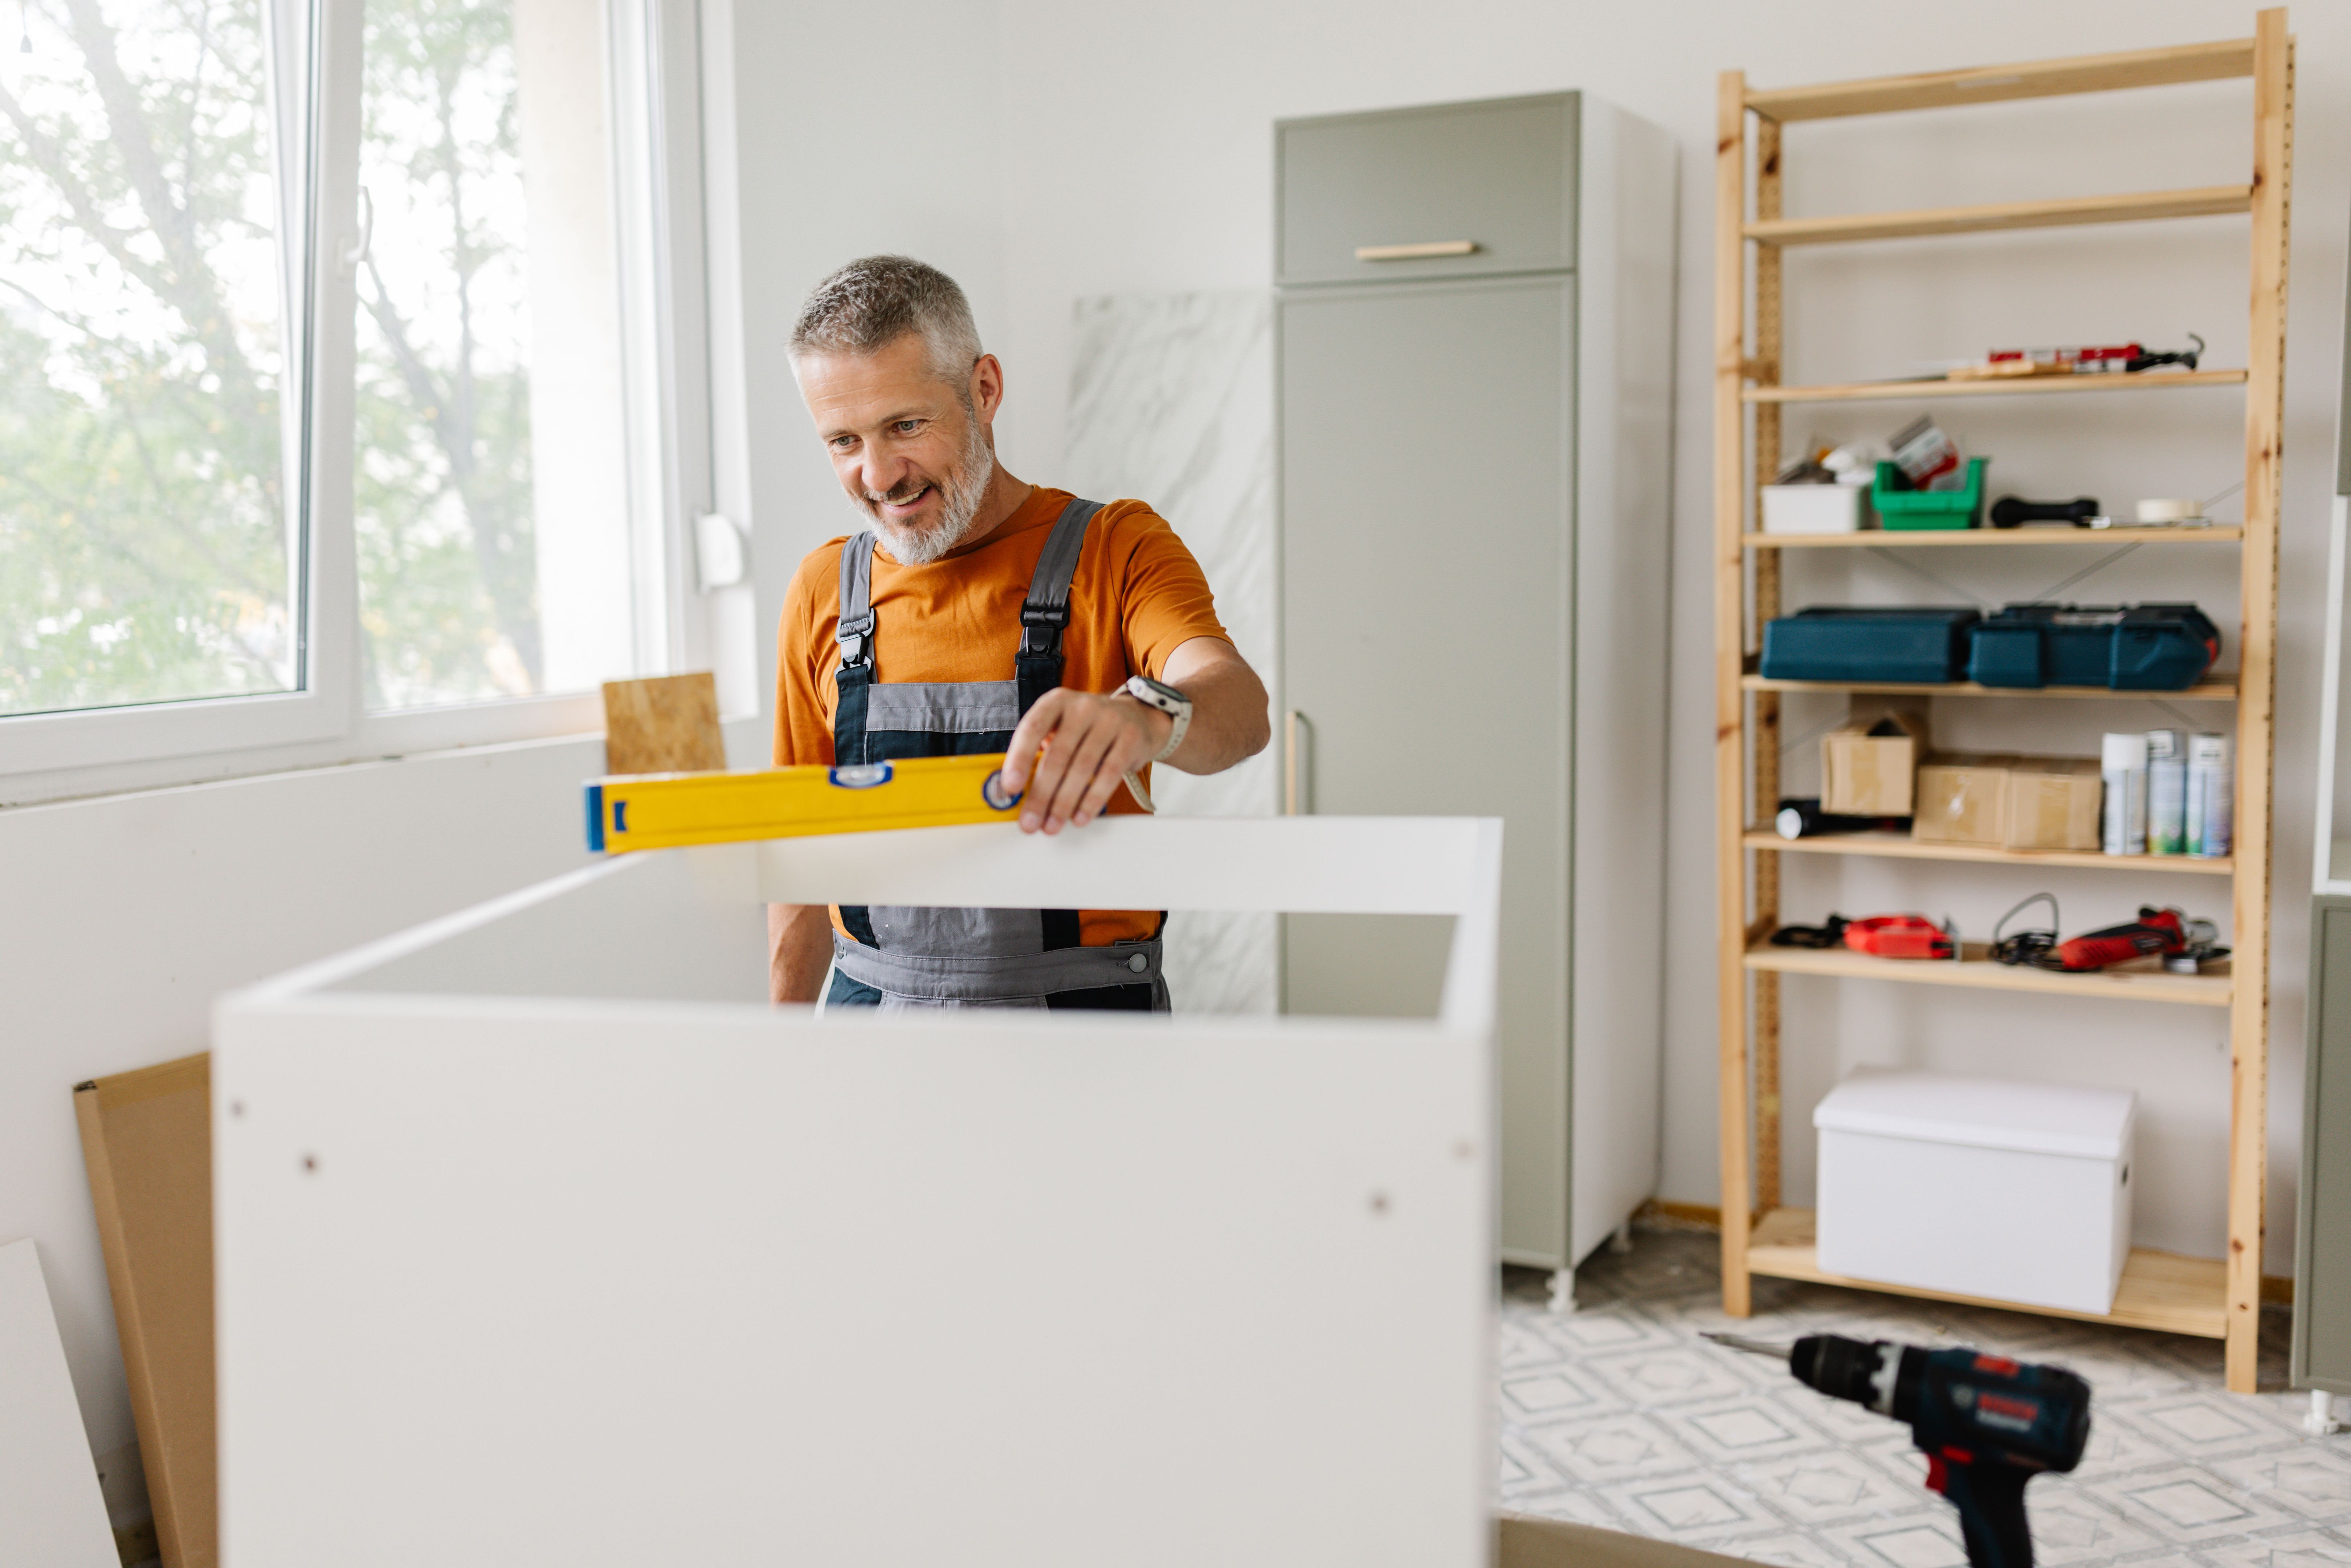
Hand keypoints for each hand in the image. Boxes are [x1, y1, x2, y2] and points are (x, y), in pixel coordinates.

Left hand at [999, 690, 1170, 833]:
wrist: (1137, 716)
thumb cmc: (1088, 728)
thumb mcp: (1061, 727)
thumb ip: (1039, 751)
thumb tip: (1016, 791)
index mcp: (1057, 702)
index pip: (1032, 728)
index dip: (1018, 759)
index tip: (1011, 787)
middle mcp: (1082, 707)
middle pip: (1057, 755)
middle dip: (1041, 794)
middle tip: (1030, 822)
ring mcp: (1109, 720)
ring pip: (1082, 768)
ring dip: (1064, 803)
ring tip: (1053, 824)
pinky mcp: (1130, 739)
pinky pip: (1109, 774)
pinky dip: (1092, 800)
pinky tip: (1080, 817)